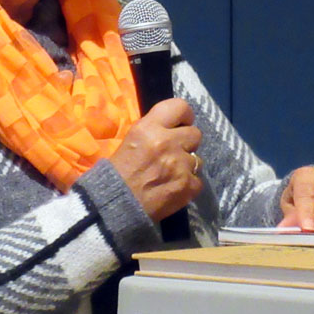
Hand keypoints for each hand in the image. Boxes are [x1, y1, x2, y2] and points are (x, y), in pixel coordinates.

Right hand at [109, 98, 202, 221]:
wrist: (114, 207)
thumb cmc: (117, 173)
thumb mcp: (131, 140)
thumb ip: (153, 131)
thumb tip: (171, 128)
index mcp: (149, 128)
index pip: (180, 106)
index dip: (184, 115)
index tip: (181, 123)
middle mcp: (168, 142)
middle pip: (195, 133)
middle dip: (187, 142)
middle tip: (175, 151)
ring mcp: (180, 165)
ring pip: (198, 159)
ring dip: (187, 165)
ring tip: (171, 174)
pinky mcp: (188, 186)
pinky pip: (198, 181)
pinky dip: (188, 185)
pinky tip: (174, 188)